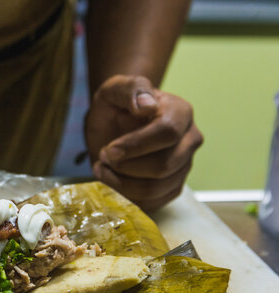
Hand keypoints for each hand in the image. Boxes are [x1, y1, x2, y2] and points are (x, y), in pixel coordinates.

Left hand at [85, 75, 202, 211]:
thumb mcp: (114, 89)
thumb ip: (130, 89)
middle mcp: (189, 140)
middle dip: (125, 166)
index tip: (110, 150)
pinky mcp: (172, 188)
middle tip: (103, 156)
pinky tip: (111, 180)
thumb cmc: (115, 106)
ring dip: (120, 183)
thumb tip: (146, 105)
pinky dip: (125, 196)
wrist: (113, 125)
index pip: (167, 133)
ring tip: (103, 167)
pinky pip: (151, 203)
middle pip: (164, 165)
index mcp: (180, 112)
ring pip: (156, 188)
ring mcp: (183, 166)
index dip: (136, 145)